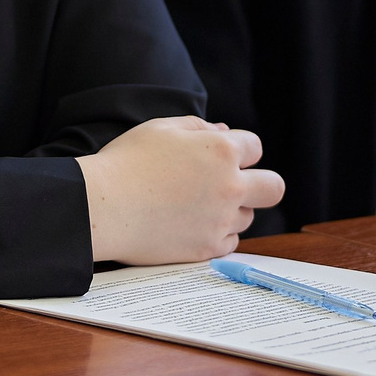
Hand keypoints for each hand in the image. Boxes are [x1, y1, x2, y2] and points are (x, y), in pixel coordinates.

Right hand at [77, 116, 284, 263]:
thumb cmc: (125, 162)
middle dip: (261, 184)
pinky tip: (190, 225)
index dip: (238, 150)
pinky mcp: (207, 248)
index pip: (255, 147)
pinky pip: (229, 242)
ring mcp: (221, 220)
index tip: (220, 156)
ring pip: (247, 216)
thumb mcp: (160, 128)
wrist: (101, 207)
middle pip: (274, 188)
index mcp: (220, 150)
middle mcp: (229, 186)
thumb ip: (198, 126)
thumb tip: (224, 132)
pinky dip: (216, 234)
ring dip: (230, 210)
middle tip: (233, 186)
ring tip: (194, 206)